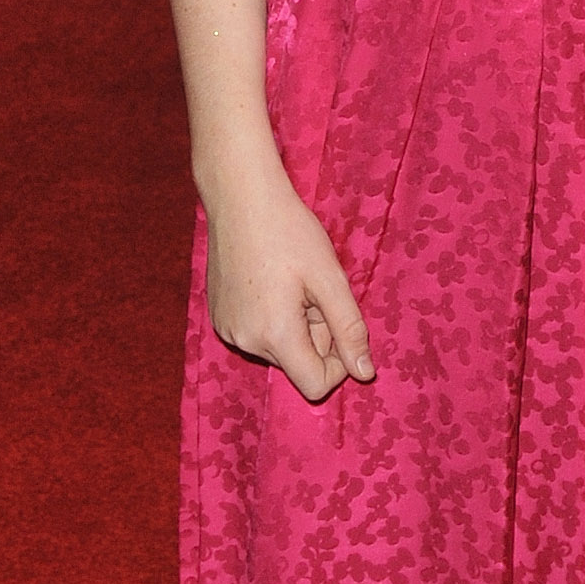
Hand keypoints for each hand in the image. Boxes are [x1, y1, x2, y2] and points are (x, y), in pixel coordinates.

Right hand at [203, 161, 373, 404]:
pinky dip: (272, 317)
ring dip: (295, 325)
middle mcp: (244, 341)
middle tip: (312, 290)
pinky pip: (257, 334)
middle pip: (297, 364)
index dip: (338, 362)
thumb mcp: (330, 280)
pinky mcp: (219, 317)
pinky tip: (270, 281)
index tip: (339, 323)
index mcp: (274, 335)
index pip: (315, 385)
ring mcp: (227, 330)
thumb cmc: (290, 232)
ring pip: (279, 348)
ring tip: (290, 282)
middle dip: (315, 335)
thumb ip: (350, 331)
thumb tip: (365, 374)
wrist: (241, 198)